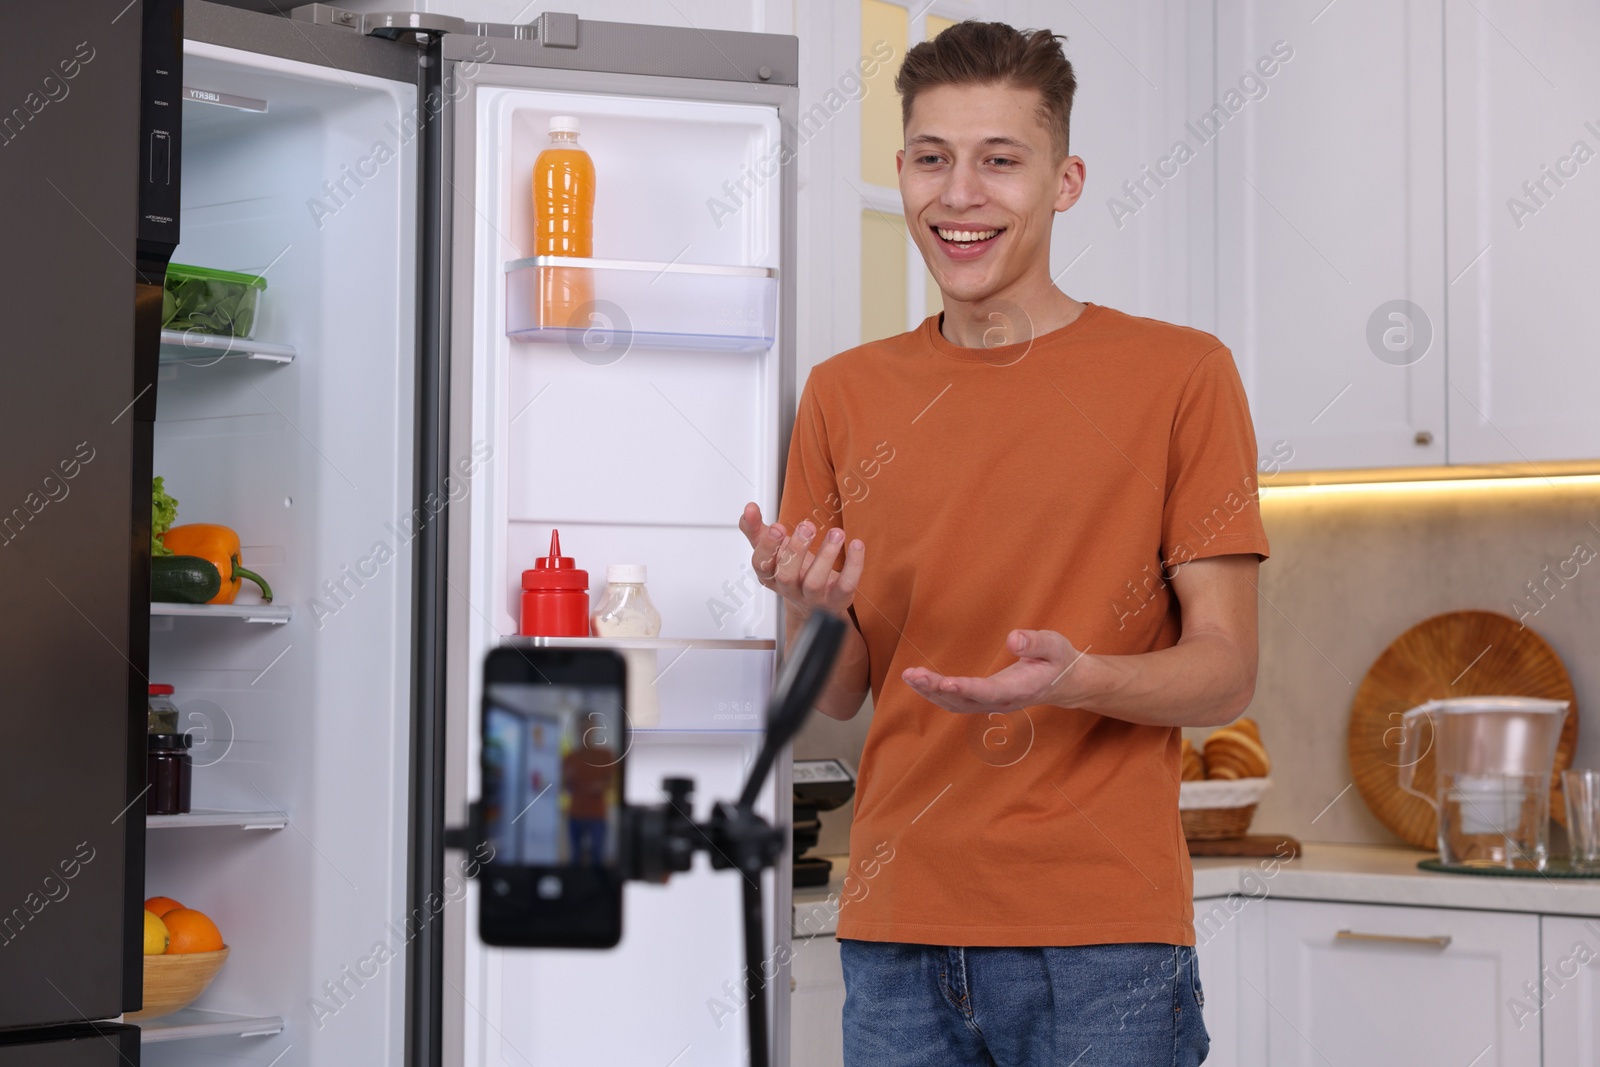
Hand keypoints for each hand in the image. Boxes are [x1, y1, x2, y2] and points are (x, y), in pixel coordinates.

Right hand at [739, 502, 864, 617]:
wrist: (816, 602)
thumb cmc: (793, 570)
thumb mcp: (772, 550)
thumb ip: (756, 530)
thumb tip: (748, 508)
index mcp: (771, 576)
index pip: (761, 564)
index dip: (767, 547)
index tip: (776, 526)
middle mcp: (790, 588)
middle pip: (786, 575)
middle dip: (796, 549)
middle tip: (807, 526)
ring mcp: (813, 597)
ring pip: (815, 581)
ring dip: (826, 555)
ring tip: (837, 533)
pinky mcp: (837, 599)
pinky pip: (845, 585)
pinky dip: (853, 565)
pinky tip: (856, 545)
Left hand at [903, 629, 1094, 713]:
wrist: (1064, 682)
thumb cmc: (1058, 661)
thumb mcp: (1055, 646)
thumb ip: (1036, 643)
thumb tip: (1013, 639)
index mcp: (1019, 690)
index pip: (989, 692)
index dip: (967, 689)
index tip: (946, 682)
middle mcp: (1001, 702)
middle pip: (964, 702)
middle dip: (937, 689)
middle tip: (914, 675)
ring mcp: (991, 704)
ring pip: (955, 704)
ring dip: (931, 692)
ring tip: (910, 676)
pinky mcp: (984, 700)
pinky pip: (955, 701)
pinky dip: (936, 692)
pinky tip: (920, 681)